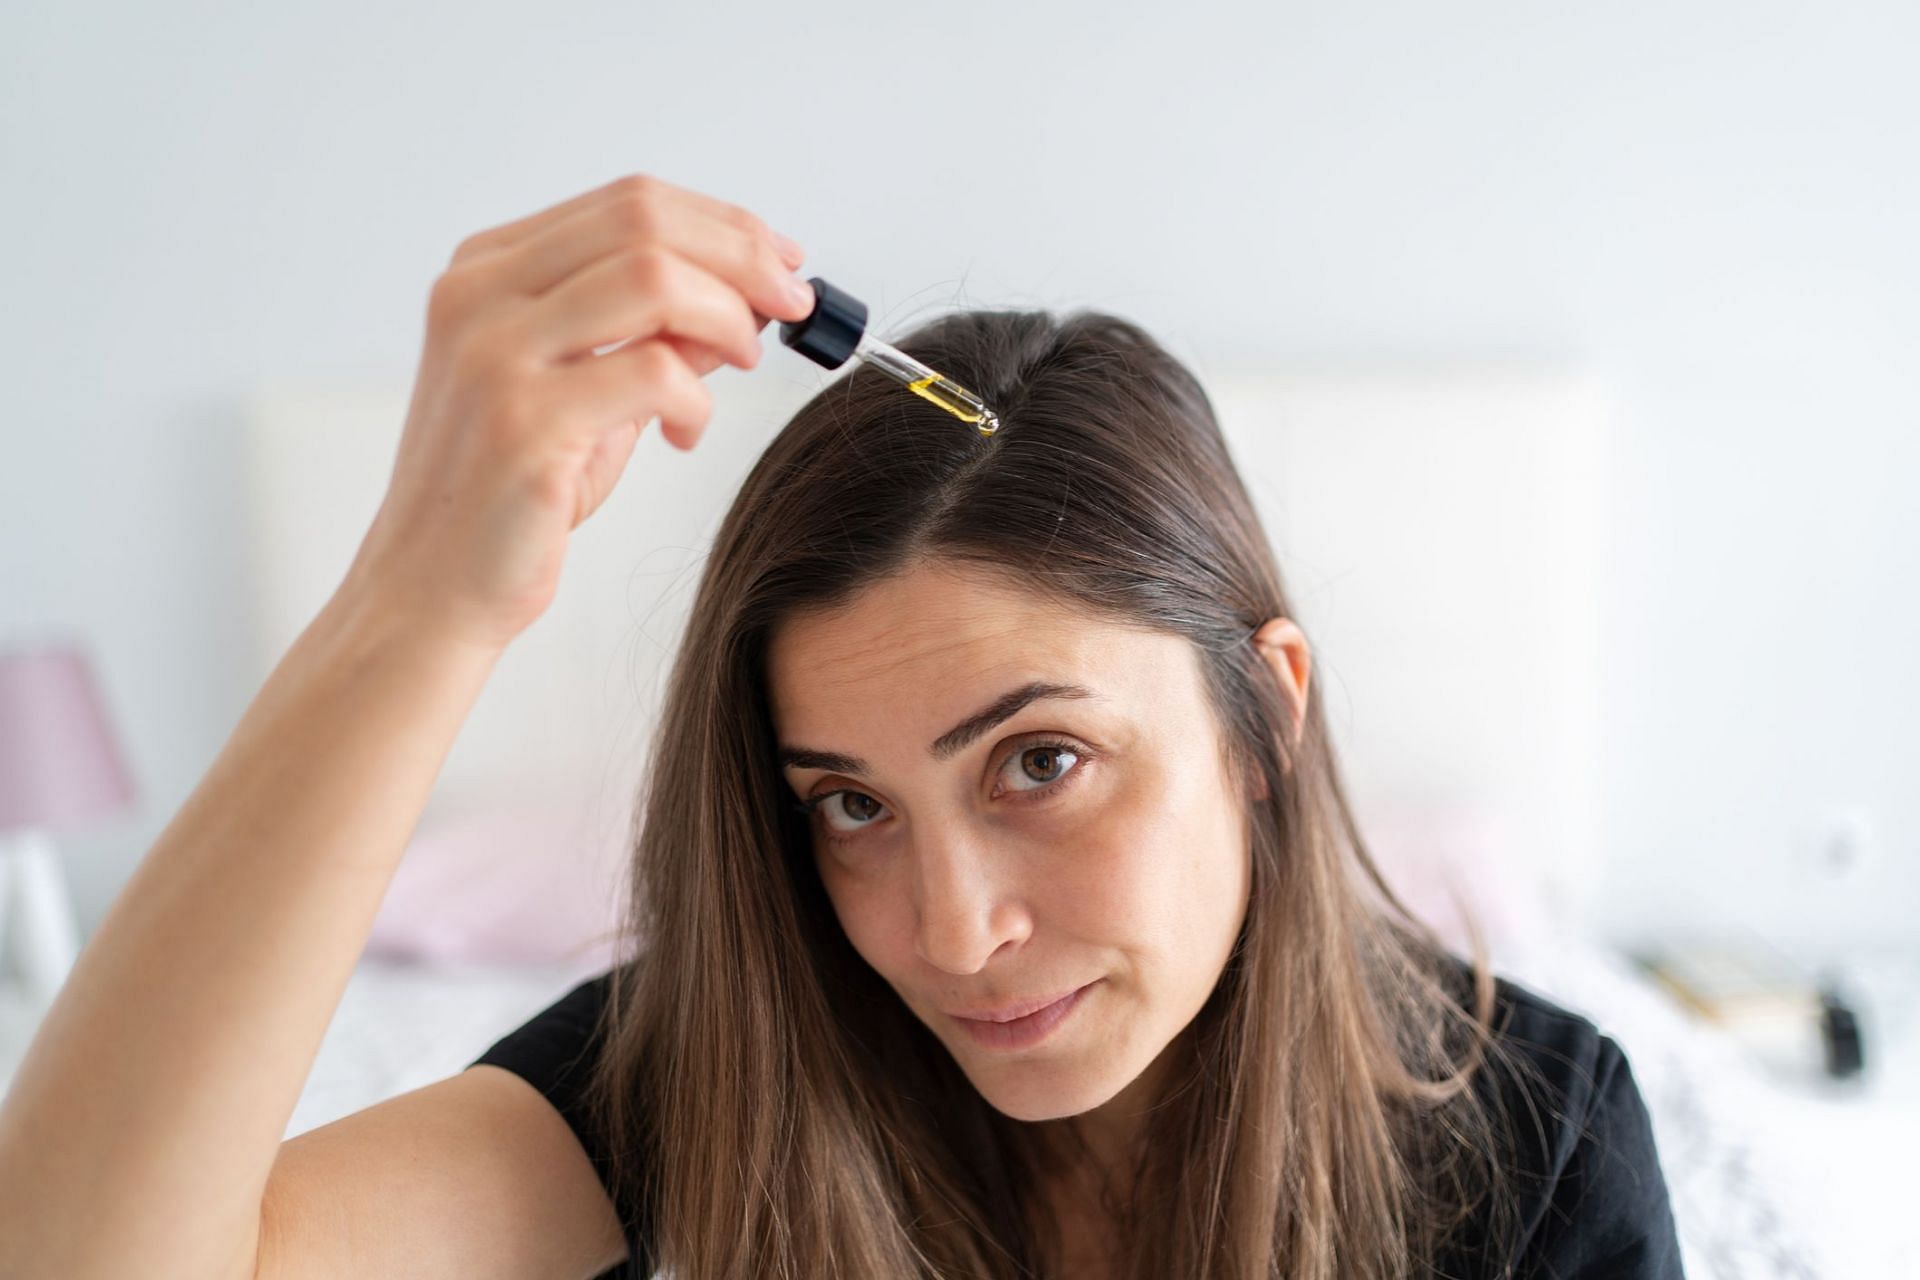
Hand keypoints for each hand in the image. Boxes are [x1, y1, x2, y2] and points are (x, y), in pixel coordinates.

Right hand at [340, 173, 813, 650]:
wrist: (433, 587)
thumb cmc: (514, 495)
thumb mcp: (591, 394)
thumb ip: (656, 336)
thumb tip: (750, 293)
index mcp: (485, 271)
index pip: (627, 203)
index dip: (723, 224)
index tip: (783, 260)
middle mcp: (478, 295)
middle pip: (643, 221)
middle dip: (743, 255)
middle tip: (794, 303)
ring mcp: (493, 354)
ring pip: (652, 278)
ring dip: (727, 314)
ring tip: (744, 359)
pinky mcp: (522, 421)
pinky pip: (653, 374)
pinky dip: (696, 400)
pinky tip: (686, 434)